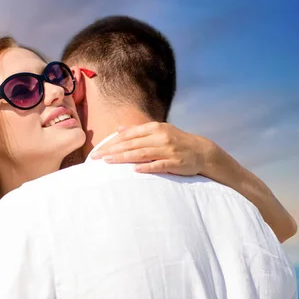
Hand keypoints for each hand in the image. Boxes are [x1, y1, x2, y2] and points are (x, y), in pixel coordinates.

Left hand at [91, 122, 214, 175]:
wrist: (202, 151)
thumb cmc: (176, 141)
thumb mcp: (158, 131)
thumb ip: (138, 130)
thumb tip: (119, 129)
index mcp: (154, 128)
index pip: (128, 135)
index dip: (111, 142)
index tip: (98, 150)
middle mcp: (160, 137)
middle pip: (131, 144)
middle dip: (112, 150)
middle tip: (96, 158)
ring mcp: (168, 150)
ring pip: (141, 153)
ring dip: (123, 157)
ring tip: (108, 162)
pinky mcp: (175, 162)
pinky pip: (158, 165)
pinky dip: (146, 167)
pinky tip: (134, 170)